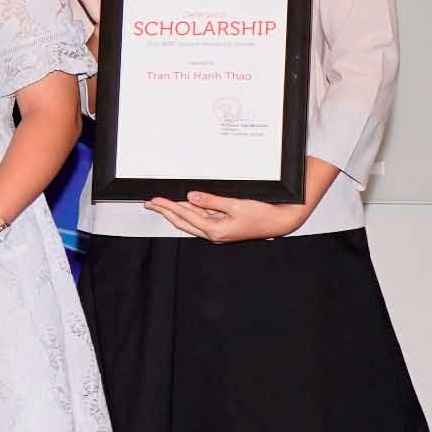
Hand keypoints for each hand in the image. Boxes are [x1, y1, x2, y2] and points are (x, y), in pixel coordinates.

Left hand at [146, 188, 313, 242]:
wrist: (280, 221)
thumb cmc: (263, 214)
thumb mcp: (236, 205)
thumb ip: (212, 201)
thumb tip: (191, 197)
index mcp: (215, 230)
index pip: (185, 216)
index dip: (168, 207)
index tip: (155, 200)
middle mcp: (214, 233)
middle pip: (183, 221)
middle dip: (165, 211)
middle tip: (150, 203)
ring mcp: (218, 231)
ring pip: (191, 221)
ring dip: (176, 212)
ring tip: (162, 204)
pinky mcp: (224, 227)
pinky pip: (202, 219)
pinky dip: (191, 212)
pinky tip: (184, 206)